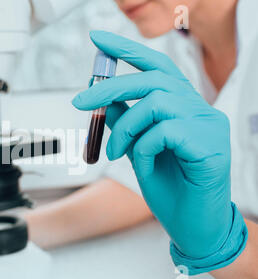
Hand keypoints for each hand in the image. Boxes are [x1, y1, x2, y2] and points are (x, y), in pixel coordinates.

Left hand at [72, 31, 237, 259]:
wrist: (192, 226)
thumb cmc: (168, 187)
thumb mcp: (137, 149)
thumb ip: (125, 121)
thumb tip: (100, 95)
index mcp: (182, 107)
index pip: (157, 67)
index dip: (127, 50)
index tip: (97, 39)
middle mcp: (199, 109)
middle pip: (153, 79)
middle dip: (110, 86)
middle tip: (79, 101)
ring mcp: (209, 125)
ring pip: (157, 103)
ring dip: (125, 127)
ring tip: (116, 152)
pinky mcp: (211, 145)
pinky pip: (165, 131)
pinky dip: (144, 147)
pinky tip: (146, 166)